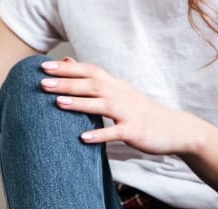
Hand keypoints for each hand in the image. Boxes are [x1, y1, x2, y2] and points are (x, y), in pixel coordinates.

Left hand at [39, 58, 200, 156]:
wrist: (175, 129)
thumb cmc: (141, 112)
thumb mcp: (118, 91)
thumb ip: (93, 79)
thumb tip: (67, 62)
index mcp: (115, 86)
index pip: (89, 71)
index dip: (67, 69)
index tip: (43, 67)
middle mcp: (121, 95)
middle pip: (92, 85)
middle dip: (66, 83)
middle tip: (42, 83)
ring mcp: (129, 112)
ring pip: (102, 105)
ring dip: (79, 104)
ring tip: (58, 103)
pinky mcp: (135, 131)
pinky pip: (115, 132)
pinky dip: (99, 134)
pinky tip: (83, 138)